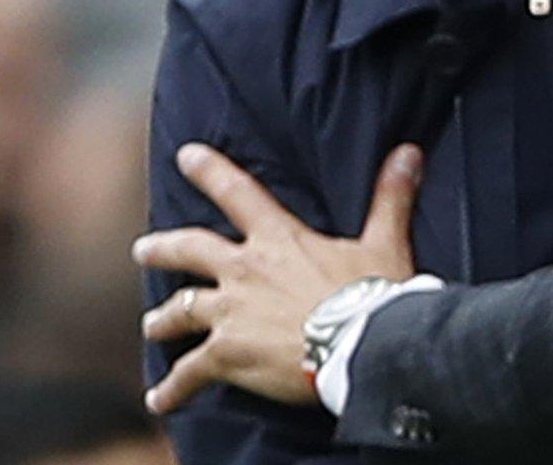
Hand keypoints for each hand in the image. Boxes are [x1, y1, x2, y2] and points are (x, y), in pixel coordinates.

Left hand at [133, 142, 422, 414]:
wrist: (361, 345)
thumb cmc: (373, 295)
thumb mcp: (384, 241)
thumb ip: (390, 197)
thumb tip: (409, 152)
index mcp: (277, 239)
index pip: (237, 192)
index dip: (209, 170)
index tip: (185, 155)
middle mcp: (243, 270)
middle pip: (189, 251)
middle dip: (163, 249)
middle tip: (143, 249)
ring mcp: (230, 313)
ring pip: (181, 308)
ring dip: (164, 318)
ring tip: (152, 325)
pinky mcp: (226, 355)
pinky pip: (188, 373)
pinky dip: (172, 387)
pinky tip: (158, 400)